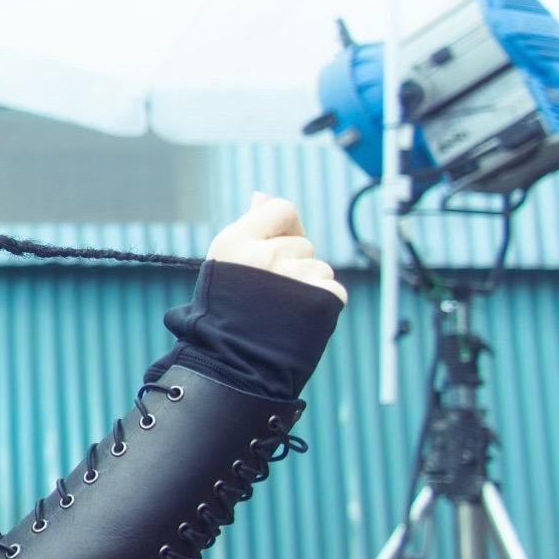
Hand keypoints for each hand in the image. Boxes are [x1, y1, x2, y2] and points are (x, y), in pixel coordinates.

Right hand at [207, 192, 347, 306]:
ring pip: (319, 267)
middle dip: (293, 263)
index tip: (274, 248)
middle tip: (269, 292)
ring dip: (307, 285)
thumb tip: (263, 194)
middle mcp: (265, 255)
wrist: (232, 363)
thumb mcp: (226, 261)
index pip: (283, 208)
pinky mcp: (319, 299)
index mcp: (237, 240)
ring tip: (282, 310)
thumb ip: (251, 226)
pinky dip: (322, 304)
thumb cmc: (226, 310)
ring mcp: (293, 277)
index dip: (284, 228)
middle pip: (303, 243)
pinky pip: (333, 289)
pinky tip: (299, 320)